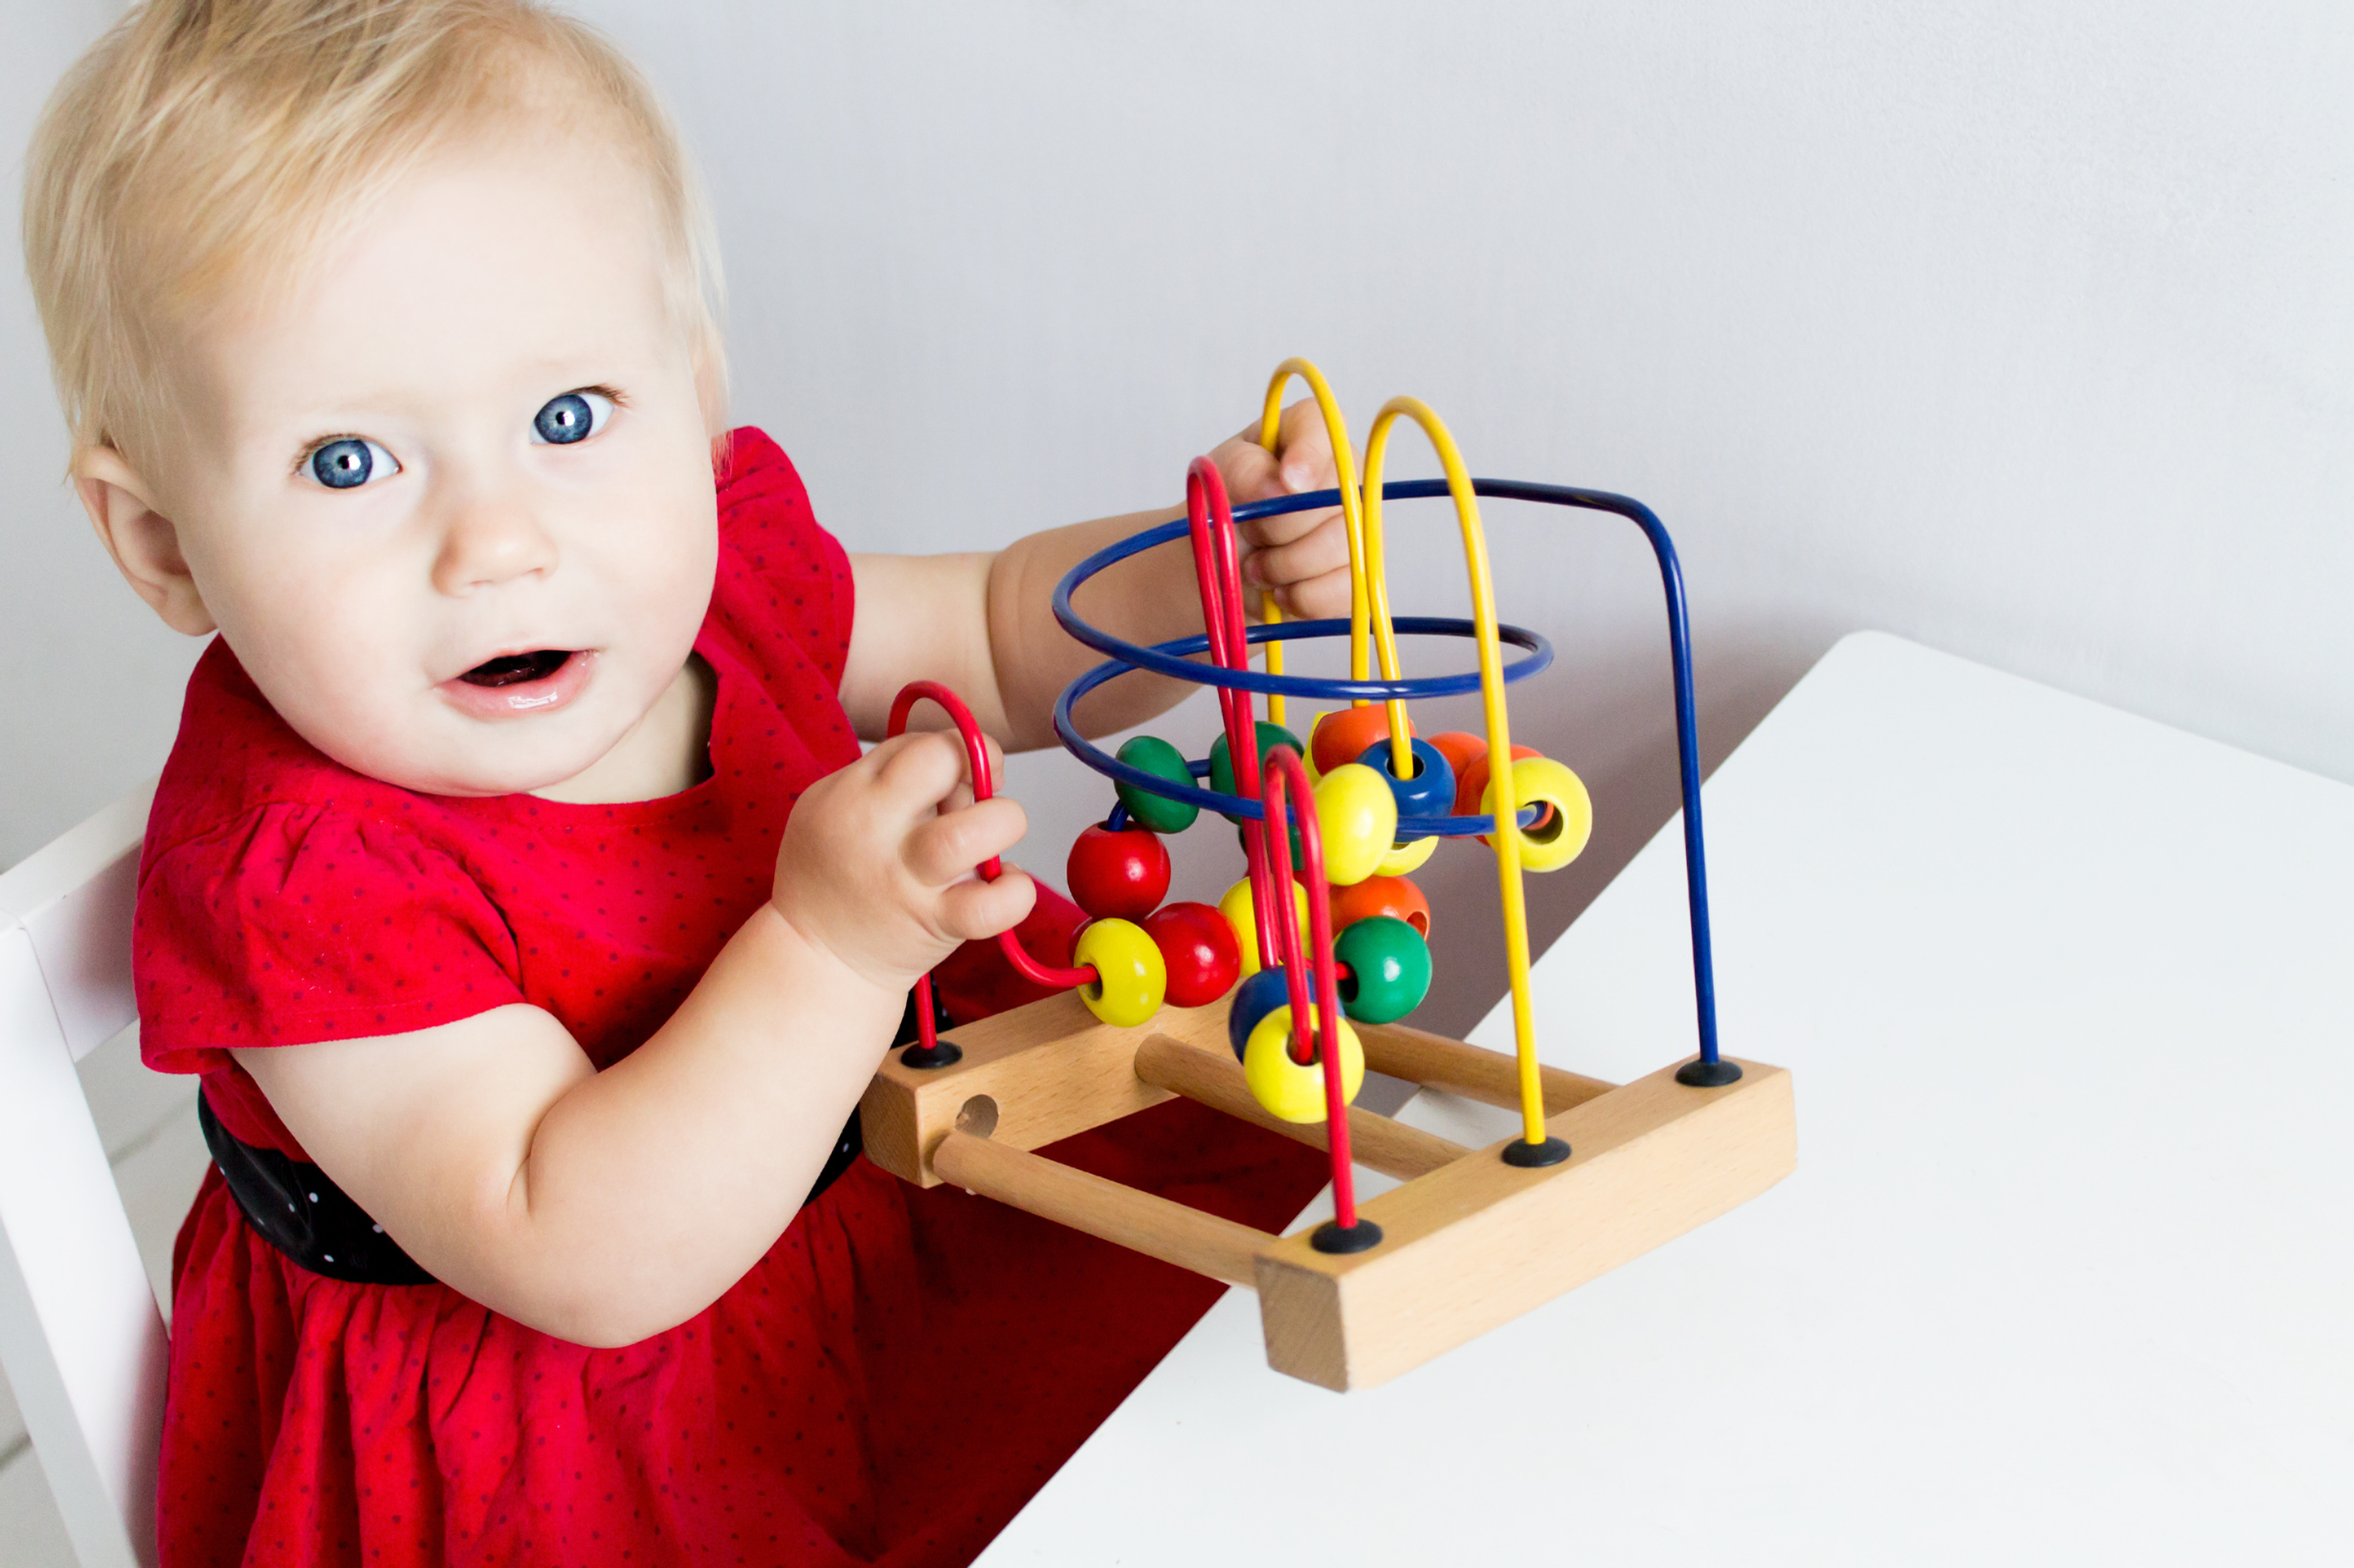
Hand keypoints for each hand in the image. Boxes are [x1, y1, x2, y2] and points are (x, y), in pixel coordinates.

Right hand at [771, 730, 1035, 989]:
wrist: (815, 957)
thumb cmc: (832, 873)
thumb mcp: (831, 804)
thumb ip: (889, 775)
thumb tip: (967, 764)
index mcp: (852, 794)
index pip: (922, 744)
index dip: (958, 750)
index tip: (959, 775)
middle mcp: (879, 830)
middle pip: (944, 764)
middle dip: (982, 767)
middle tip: (980, 799)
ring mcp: (910, 880)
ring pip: (976, 831)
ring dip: (1004, 823)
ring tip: (992, 842)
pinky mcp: (937, 924)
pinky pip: (993, 905)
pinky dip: (1015, 891)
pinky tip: (1002, 885)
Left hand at [1210, 398, 1350, 620]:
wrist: (1215, 572)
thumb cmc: (1220, 514)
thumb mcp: (1216, 480)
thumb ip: (1243, 470)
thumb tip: (1282, 485)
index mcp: (1303, 436)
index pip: (1321, 424)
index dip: (1309, 454)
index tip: (1286, 481)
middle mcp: (1342, 475)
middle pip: (1334, 495)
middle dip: (1279, 525)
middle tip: (1249, 533)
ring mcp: (1358, 525)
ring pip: (1343, 545)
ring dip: (1285, 565)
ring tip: (1256, 567)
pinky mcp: (1358, 574)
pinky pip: (1346, 588)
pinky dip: (1303, 597)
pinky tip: (1281, 592)